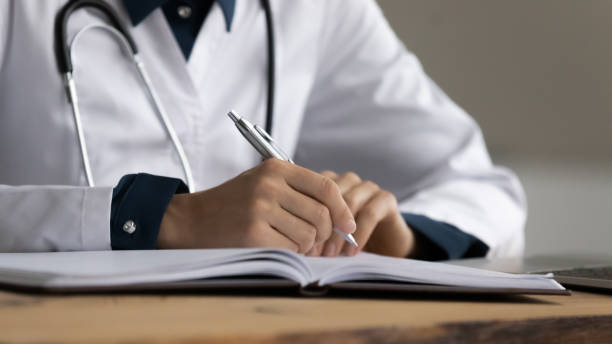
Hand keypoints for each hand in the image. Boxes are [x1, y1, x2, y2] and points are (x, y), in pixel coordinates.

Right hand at [157, 159, 355, 252]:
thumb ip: (298, 191)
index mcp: (276, 169)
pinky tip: (275, 247)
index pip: (325, 186)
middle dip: (324, 234)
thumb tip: (340, 216)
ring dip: (305, 246)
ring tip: (289, 242)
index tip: (347, 224)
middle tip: (315, 241)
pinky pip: (291, 249)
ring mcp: (261, 209)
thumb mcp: (263, 182)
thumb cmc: (233, 203)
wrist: (191, 220)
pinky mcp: (253, 234)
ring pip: (309, 235)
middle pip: (321, 214)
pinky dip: (289, 253)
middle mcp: (270, 185)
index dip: (342, 209)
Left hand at [309, 171, 415, 257]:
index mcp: (327, 183)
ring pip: (349, 202)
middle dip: (320, 225)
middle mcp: (347, 180)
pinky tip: (351, 252)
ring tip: (330, 254)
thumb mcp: (325, 236)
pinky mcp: (386, 198)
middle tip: (313, 251)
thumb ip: (311, 233)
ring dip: (338, 232)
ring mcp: (367, 187)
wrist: (384, 247)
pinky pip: (370, 213)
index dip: (305, 217)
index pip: (311, 190)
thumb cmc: (346, 241)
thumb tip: (295, 246)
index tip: (300, 243)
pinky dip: (359, 234)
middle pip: (330, 195)